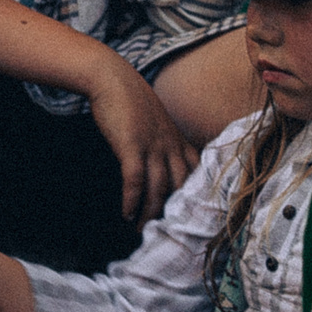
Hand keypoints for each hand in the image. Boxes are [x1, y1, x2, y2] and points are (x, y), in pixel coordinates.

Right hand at [87, 66, 197, 223]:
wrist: (113, 78)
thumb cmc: (132, 103)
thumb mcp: (157, 124)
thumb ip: (164, 145)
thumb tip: (161, 171)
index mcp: (179, 141)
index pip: (198, 175)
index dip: (196, 198)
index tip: (191, 218)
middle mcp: (171, 145)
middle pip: (181, 187)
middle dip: (174, 213)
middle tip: (166, 233)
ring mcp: (152, 145)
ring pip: (158, 187)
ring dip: (150, 212)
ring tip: (141, 230)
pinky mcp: (131, 144)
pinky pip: (135, 178)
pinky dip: (131, 199)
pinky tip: (126, 213)